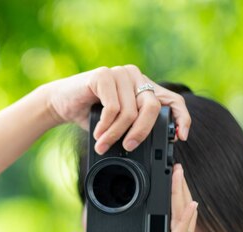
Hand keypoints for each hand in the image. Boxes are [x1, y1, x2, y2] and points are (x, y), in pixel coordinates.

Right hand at [42, 65, 190, 153]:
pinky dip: (106, 126)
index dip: (181, 119)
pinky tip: (98, 133)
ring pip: (130, 112)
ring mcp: (120, 73)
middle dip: (141, 133)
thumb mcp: (119, 122)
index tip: (180, 138)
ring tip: (104, 145)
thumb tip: (156, 145)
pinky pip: (113, 107)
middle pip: (152, 108)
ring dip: (115, 134)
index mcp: (144, 86)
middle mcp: (135, 76)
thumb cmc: (91, 114)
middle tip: (128, 147)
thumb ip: (136, 125)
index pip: (173, 99)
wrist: (60, 102)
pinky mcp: (103, 75)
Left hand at [70, 164, 198, 231]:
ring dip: (182, 196)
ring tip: (180, 175)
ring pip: (183, 218)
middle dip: (178, 189)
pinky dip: (186, 220)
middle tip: (176, 167)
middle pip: (178, 212)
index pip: (168, 217)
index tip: (165, 178)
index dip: (168, 198)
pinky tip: (189, 205)